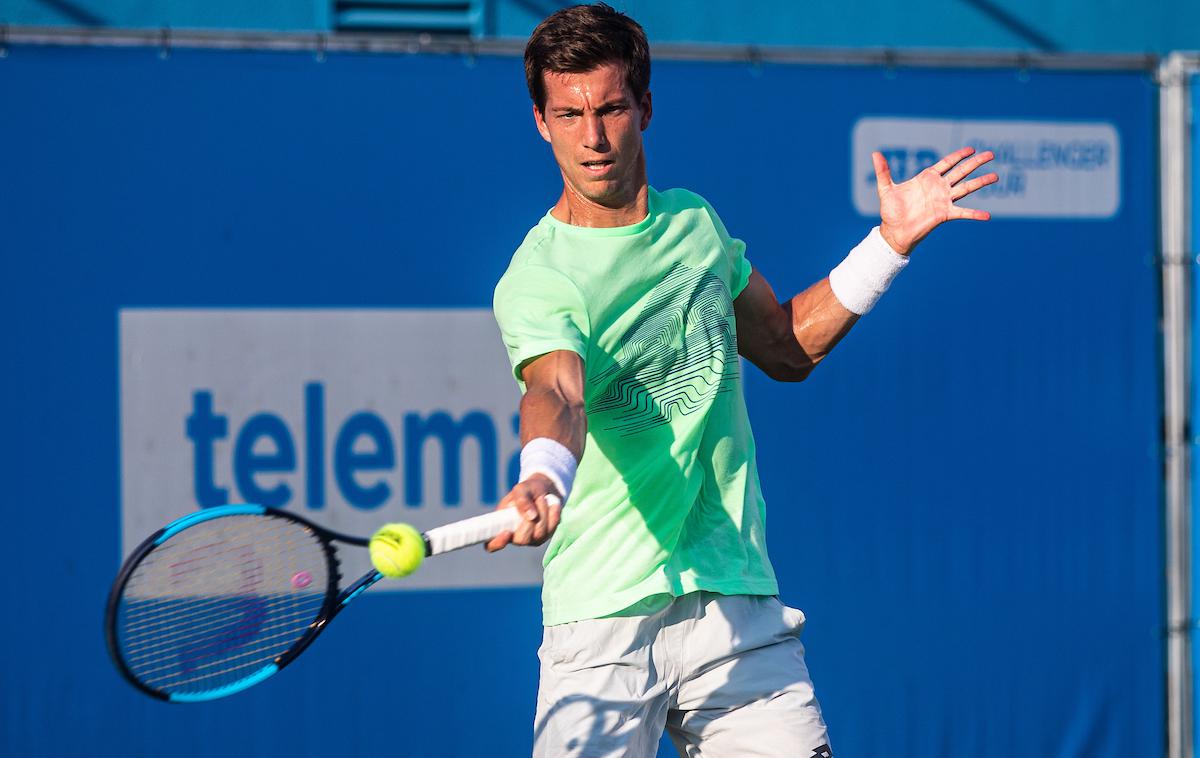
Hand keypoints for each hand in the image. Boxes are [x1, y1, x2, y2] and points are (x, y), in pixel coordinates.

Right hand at [484, 474, 562, 551]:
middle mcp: (514, 536)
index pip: (491, 544)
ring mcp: (531, 539)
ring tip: (542, 498)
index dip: (497, 543)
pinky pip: (551, 530)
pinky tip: (553, 505)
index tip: (506, 532)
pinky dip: (553, 514)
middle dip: (530, 520)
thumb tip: (531, 516)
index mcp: (500, 525)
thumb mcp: (521, 489)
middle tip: (535, 501)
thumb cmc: (527, 490)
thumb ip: (522, 499)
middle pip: (522, 539)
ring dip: (543, 512)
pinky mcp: (545, 537)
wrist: (544, 490)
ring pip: (539, 534)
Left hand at [874, 147, 997, 254]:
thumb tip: (875, 154)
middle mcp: (938, 187)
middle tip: (991, 154)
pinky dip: (974, 214)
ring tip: (996, 176)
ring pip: (966, 187)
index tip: (971, 149)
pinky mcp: (944, 214)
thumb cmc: (890, 211)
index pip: (947, 163)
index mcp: (927, 178)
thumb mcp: (886, 189)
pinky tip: (987, 216)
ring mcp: (943, 200)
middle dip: (976, 163)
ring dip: (981, 182)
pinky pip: (963, 213)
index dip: (959, 155)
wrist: (894, 231)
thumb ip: (883, 171)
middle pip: (961, 171)